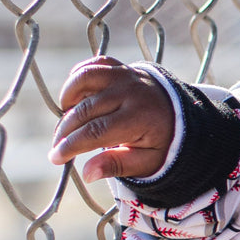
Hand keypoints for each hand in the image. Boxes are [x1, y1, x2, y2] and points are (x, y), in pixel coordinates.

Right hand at [49, 56, 175, 182]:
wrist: (184, 115)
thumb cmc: (162, 143)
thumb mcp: (147, 161)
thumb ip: (118, 165)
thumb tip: (88, 173)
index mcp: (141, 118)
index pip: (96, 131)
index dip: (71, 145)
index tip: (55, 158)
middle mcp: (132, 92)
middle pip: (85, 110)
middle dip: (65, 131)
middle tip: (58, 146)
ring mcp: (127, 76)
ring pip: (85, 78)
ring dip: (68, 99)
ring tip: (67, 120)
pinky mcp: (122, 67)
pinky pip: (93, 65)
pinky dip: (78, 78)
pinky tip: (76, 98)